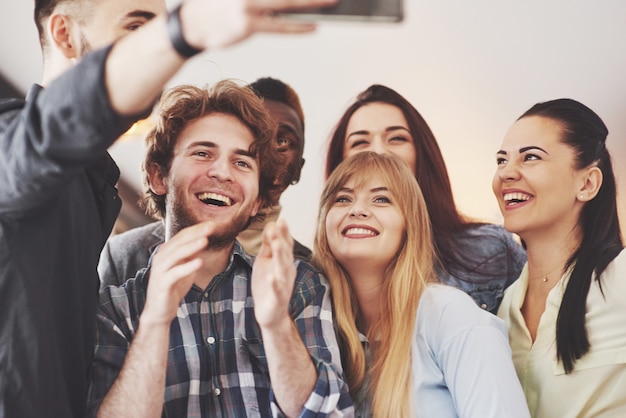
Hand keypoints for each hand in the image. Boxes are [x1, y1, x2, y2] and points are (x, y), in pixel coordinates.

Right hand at [141, 221, 213, 326]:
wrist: (160, 311)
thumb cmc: (173, 287)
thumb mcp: (184, 267)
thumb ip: (191, 254)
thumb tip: (203, 239)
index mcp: (166, 252)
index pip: (182, 236)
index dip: (197, 229)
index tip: (212, 223)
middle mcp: (160, 258)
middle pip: (179, 241)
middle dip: (196, 233)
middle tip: (211, 226)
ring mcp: (160, 271)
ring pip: (175, 255)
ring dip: (191, 247)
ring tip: (205, 240)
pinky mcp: (162, 284)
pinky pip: (174, 273)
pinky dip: (186, 267)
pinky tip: (198, 262)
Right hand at [181, 0, 337, 50]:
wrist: (191, 24)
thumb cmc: (216, 4)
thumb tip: (288, 0)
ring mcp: (248, 5)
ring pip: (287, 2)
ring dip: (312, 1)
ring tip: (331, 1)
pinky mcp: (248, 25)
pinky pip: (279, 26)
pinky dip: (298, 26)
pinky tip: (314, 25)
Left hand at [252, 220, 296, 329]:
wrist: (270, 314)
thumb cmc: (268, 285)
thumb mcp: (265, 260)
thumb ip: (268, 244)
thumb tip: (271, 224)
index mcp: (283, 261)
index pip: (285, 244)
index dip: (284, 232)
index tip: (281, 219)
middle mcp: (286, 271)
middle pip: (285, 254)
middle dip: (282, 240)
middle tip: (278, 226)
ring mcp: (283, 285)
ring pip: (283, 269)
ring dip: (281, 256)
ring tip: (277, 244)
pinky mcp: (277, 299)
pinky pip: (277, 290)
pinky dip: (275, 284)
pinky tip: (272, 277)